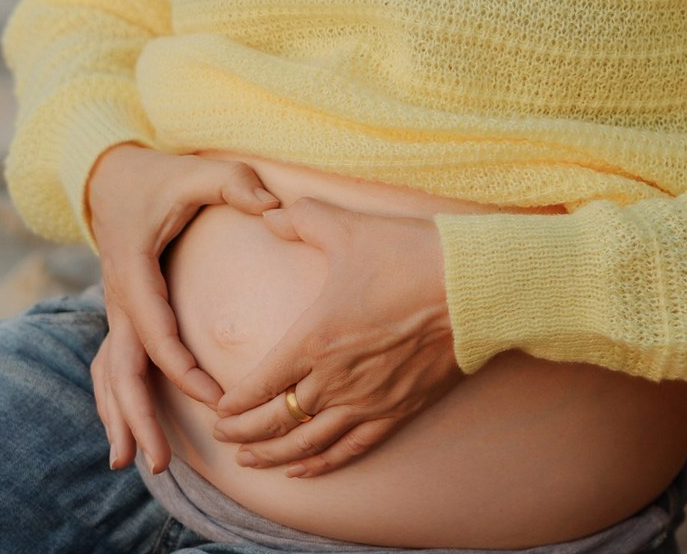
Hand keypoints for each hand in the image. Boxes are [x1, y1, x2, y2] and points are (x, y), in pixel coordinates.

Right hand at [87, 145, 278, 471]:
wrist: (111, 175)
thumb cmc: (160, 177)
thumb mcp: (198, 171)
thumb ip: (235, 184)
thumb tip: (273, 207)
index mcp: (135, 270)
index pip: (157, 331)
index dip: (184, 369)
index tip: (216, 399)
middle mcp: (118, 297)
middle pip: (123, 368)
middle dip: (138, 416)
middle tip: (159, 463)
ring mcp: (115, 309)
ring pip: (111, 373)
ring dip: (121, 417)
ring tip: (136, 463)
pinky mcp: (120, 315)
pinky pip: (113, 365)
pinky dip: (115, 401)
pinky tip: (123, 435)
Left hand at [212, 197, 461, 477]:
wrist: (470, 287)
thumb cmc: (406, 254)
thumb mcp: (345, 227)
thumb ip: (301, 219)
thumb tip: (269, 215)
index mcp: (314, 338)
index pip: (261, 383)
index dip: (234, 402)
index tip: (216, 410)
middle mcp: (335, 379)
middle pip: (277, 419)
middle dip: (244, 433)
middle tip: (222, 439)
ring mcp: (368, 400)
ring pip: (308, 443)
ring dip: (274, 456)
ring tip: (251, 462)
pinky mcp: (398, 411)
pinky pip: (352, 449)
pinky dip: (323, 464)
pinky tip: (305, 471)